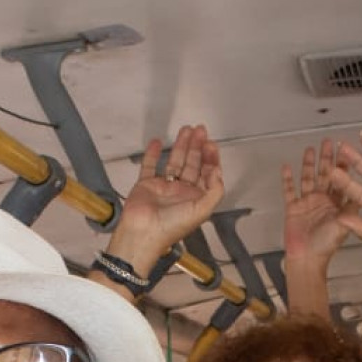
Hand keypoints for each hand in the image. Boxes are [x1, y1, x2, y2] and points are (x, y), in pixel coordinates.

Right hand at [108, 124, 225, 269]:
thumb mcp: (202, 210)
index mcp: (195, 198)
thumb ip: (214, 190)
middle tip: (200, 131)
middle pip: (192, 164)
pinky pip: (150, 166)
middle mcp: (181, 192)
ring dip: (180, 146)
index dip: (211, 158)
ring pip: (174, 162)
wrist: (143, 232)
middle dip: (197, 147)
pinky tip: (158, 142)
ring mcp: (163, 187)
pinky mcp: (146, 185)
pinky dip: (153, 154)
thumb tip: (218, 171)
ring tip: (185, 130)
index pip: (207, 174)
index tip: (211, 144)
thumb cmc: (172, 227)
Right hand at [281, 140, 349, 265]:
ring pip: (308, 178)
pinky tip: (286, 166)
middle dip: (327, 158)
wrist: (306, 258)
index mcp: (337, 204)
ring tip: (311, 149)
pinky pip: (289, 190)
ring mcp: (308, 202)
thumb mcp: (345, 225)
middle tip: (329, 142)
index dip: (343, 165)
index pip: (342, 180)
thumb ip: (352, 210)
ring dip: (309, 164)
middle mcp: (323, 201)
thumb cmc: (326, 246)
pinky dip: (287, 179)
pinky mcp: (293, 207)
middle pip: (325, 175)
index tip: (346, 150)